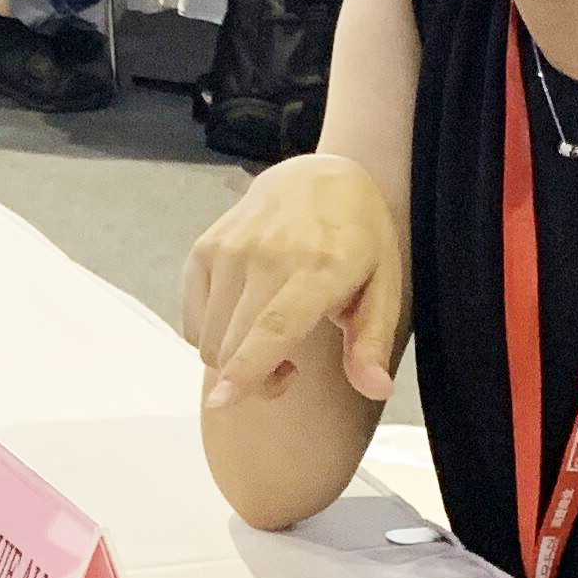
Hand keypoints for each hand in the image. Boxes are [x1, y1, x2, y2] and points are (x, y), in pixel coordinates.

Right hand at [183, 153, 403, 409]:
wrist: (315, 177)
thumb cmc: (356, 238)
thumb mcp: (383, 286)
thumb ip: (372, 340)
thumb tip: (375, 388)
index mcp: (319, 268)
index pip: (274, 324)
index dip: (249, 366)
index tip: (223, 400)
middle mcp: (266, 255)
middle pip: (234, 343)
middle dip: (253, 379)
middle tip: (288, 370)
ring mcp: (228, 249)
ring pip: (210, 337)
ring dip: (232, 359)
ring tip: (265, 340)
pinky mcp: (204, 248)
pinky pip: (194, 320)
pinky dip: (213, 335)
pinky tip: (241, 318)